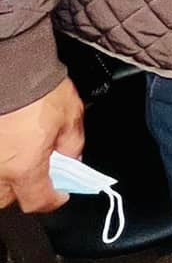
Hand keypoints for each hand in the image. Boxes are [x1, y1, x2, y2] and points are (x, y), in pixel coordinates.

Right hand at [0, 78, 85, 213]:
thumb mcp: (70, 115)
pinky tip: (4, 142)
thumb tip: (71, 158)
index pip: (37, 201)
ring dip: (3, 175)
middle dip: (21, 190)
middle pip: (5, 198)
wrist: (11, 61)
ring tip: (15, 155)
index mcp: (23, 167)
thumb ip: (72, 144)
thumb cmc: (37, 84)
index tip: (61, 192)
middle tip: (35, 172)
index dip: (53, 199)